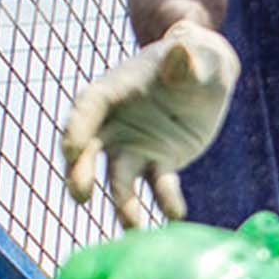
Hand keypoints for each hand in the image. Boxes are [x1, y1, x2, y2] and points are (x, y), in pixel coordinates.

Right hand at [61, 20, 240, 227]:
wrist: (207, 74)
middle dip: (81, 173)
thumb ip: (185, 57)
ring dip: (123, 203)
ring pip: (120, 179)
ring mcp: (134, 147)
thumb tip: (180, 54)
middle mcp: (114, 124)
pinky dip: (166, 200)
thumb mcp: (195, 53)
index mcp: (112, 90)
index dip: (76, 129)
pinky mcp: (158, 163)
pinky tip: (176, 215)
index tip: (71, 150)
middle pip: (90, 151)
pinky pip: (159, 185)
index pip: (86, 109)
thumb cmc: (194, 56)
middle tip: (80, 196)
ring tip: (134, 225)